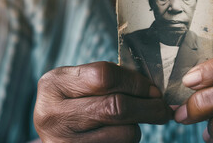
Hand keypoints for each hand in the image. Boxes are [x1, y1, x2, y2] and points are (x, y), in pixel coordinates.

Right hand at [34, 61, 172, 142]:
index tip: (152, 89)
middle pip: (116, 107)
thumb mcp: (77, 83)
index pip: (105, 76)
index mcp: (54, 85)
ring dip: (137, 127)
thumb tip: (150, 89)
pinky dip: (127, 141)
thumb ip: (107, 79)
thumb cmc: (71, 103)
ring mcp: (64, 142)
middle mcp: (53, 114)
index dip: (135, 82)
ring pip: (125, 133)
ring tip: (132, 122)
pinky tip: (119, 135)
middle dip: (148, 107)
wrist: (51, 134)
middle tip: (162, 108)